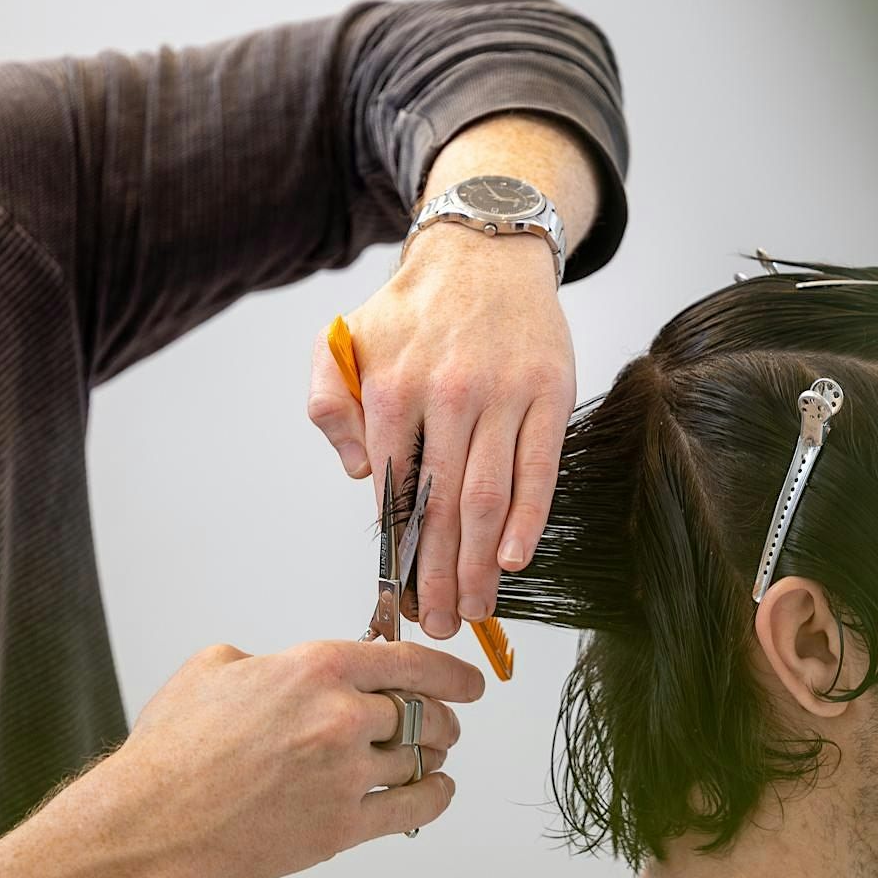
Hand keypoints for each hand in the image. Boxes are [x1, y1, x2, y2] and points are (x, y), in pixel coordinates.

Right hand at [104, 639, 484, 877]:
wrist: (155, 818)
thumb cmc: (175, 748)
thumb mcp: (214, 668)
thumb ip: (264, 661)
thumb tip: (281, 669)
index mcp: (316, 669)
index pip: (408, 661)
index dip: (450, 671)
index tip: (469, 681)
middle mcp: (341, 716)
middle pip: (423, 711)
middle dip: (441, 716)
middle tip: (443, 721)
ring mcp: (346, 773)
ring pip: (422, 757)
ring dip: (436, 754)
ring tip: (434, 756)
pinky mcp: (343, 825)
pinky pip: (414, 807)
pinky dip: (435, 796)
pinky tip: (435, 791)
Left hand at [307, 223, 575, 637]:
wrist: (484, 252)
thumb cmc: (414, 311)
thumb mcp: (344, 342)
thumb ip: (329, 405)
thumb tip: (362, 474)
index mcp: (390, 390)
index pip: (393, 492)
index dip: (399, 554)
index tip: (404, 598)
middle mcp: (445, 394)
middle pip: (442, 508)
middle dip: (442, 577)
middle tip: (443, 624)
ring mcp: (501, 394)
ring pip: (488, 497)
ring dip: (482, 563)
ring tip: (478, 608)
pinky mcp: (548, 392)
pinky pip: (539, 467)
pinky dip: (530, 519)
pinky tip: (517, 558)